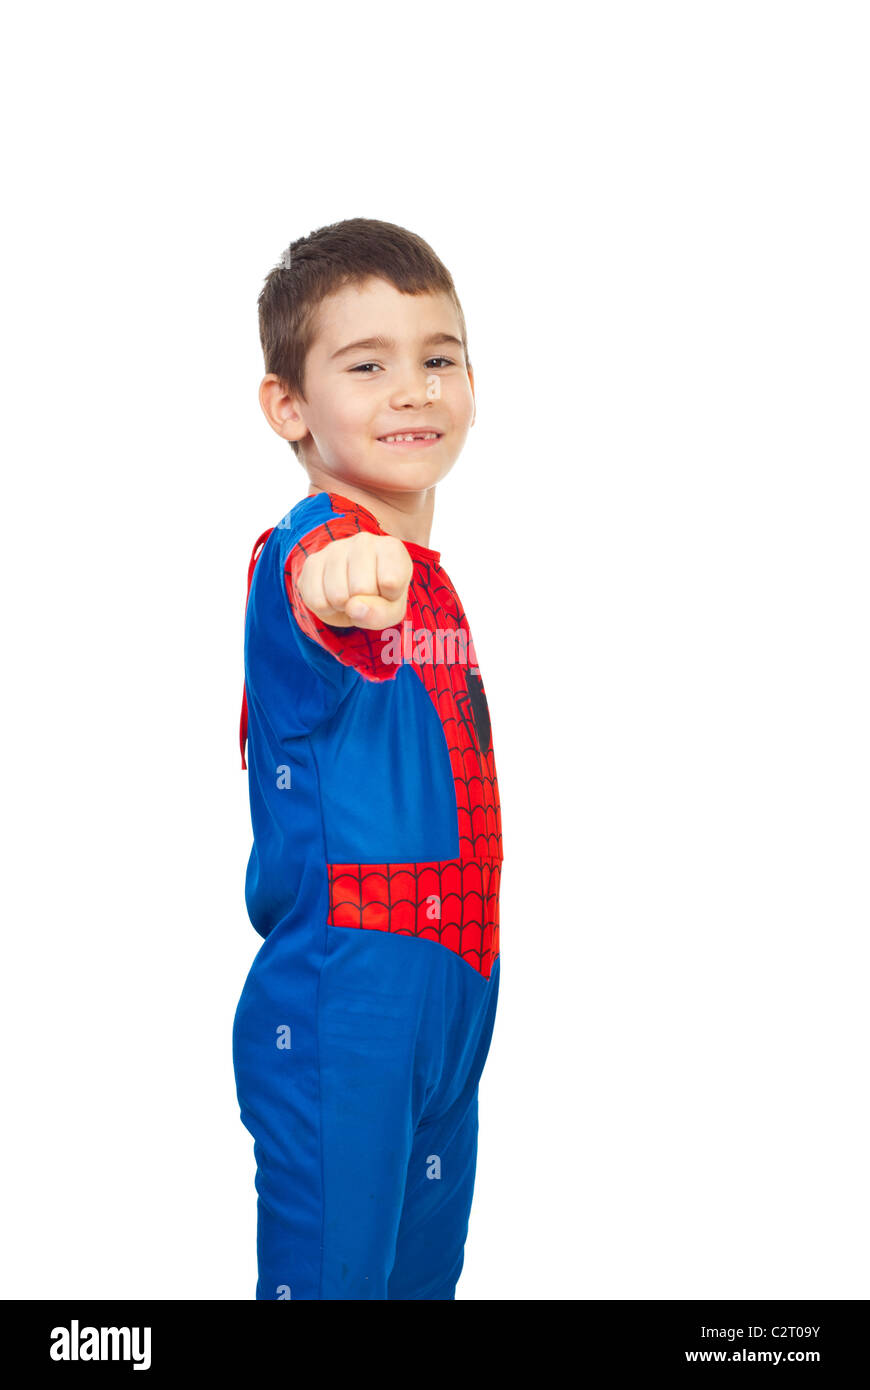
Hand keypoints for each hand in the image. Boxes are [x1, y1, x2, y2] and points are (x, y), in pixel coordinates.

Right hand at [297, 532, 412, 629]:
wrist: (356, 591)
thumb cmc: (381, 596)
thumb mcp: (392, 610)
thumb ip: (380, 613)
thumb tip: (352, 607)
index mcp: (391, 548)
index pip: (391, 582)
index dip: (389, 598)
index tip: (387, 591)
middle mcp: (363, 541)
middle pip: (362, 589)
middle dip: (363, 603)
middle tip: (365, 596)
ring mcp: (335, 548)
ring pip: (337, 596)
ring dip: (343, 607)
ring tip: (350, 596)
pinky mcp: (312, 561)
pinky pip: (316, 600)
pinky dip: (325, 608)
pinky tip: (333, 596)